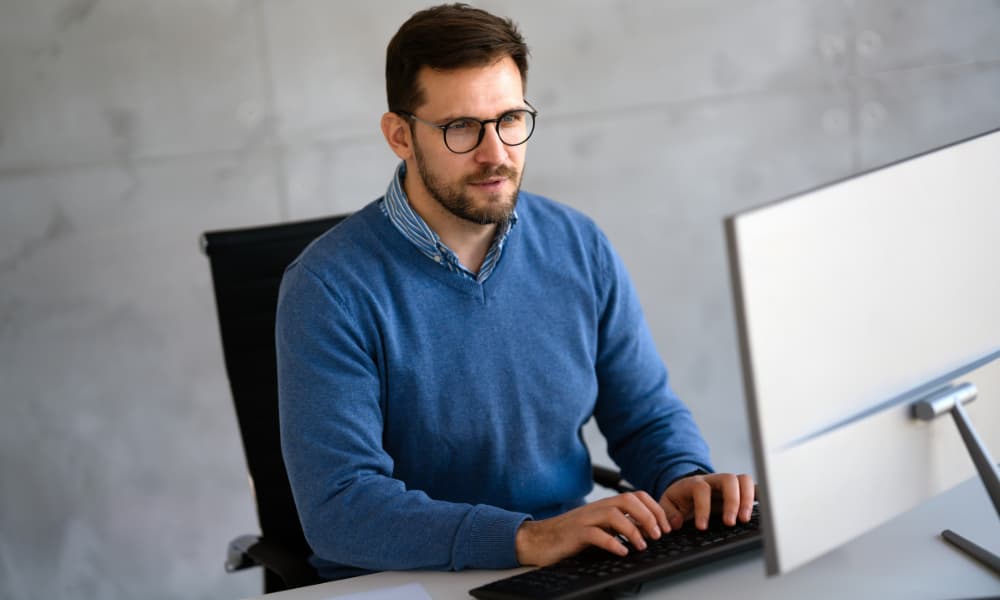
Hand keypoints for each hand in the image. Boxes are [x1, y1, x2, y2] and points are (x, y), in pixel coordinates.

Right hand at [515, 491, 669, 565]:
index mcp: (604, 505)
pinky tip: (622, 552)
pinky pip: (596, 534)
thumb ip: (618, 525)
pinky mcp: (574, 533)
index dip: (654, 508)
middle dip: (648, 516)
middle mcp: (596, 508)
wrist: (538, 540)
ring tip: (642, 545)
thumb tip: (646, 531)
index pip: (636, 496)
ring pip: (614, 514)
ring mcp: (585, 519)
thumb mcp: (598, 527)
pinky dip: (612, 543)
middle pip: (628, 500)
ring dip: (633, 529)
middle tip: (658, 534)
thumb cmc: (569, 536)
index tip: (666, 525)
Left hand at [659, 472, 754, 530]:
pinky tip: (767, 508)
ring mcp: (728, 483)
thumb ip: (668, 513)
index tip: (702, 527)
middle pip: (728, 479)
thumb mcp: (667, 504)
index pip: (701, 489)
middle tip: (730, 522)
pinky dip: (762, 496)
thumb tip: (675, 523)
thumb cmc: (679, 499)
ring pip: (744, 480)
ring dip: (748, 499)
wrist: (686, 488)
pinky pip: (754, 487)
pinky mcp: (739, 490)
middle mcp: (714, 480)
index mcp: (694, 483)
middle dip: (732, 501)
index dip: (703, 507)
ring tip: (745, 519)